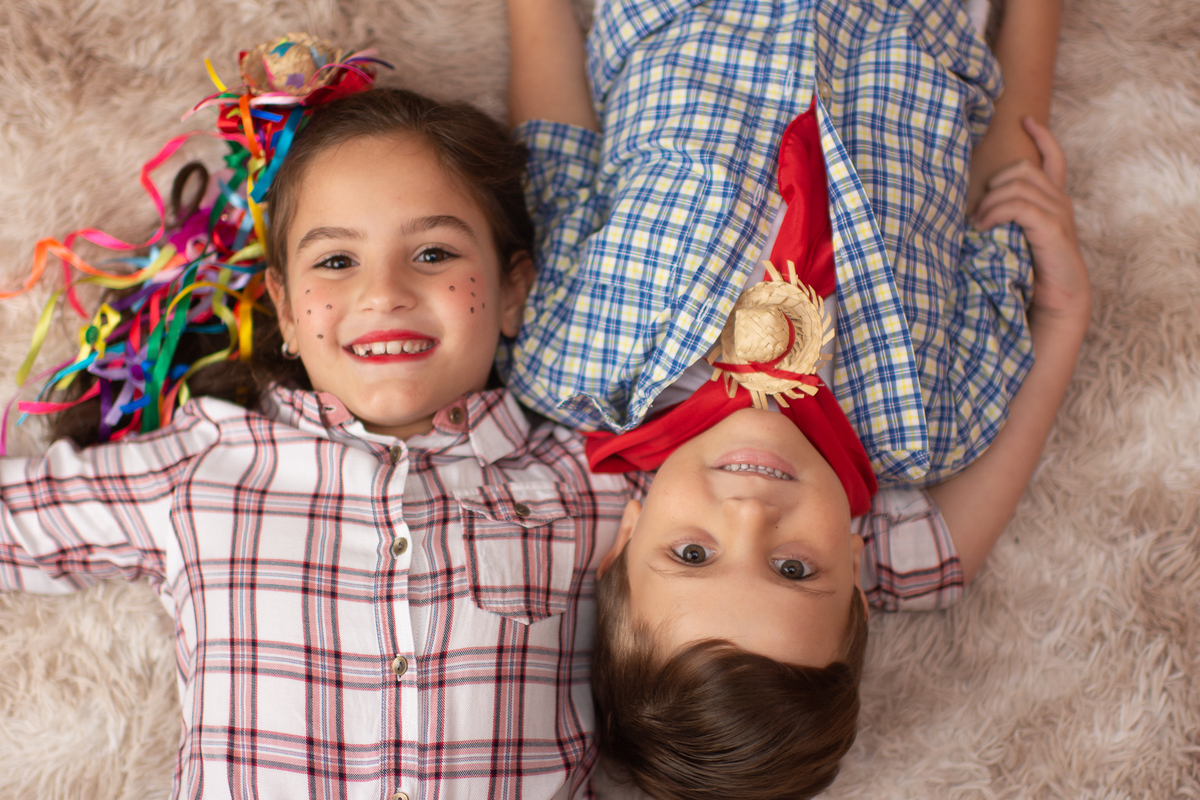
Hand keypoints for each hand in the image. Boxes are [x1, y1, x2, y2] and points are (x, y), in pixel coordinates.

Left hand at [971, 117, 1090, 330]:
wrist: (1056, 302)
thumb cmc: (1030, 271)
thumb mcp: (1016, 237)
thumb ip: (1005, 217)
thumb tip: (969, 208)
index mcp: (1053, 201)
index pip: (1054, 158)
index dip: (1041, 137)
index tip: (1025, 119)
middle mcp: (1059, 202)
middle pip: (1023, 169)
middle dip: (994, 184)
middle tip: (977, 212)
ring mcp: (1058, 214)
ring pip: (1018, 186)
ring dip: (989, 202)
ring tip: (977, 223)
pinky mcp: (1052, 229)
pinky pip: (1019, 207)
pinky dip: (995, 213)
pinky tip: (983, 227)